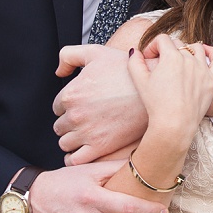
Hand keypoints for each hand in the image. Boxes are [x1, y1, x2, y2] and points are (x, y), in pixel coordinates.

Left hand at [52, 46, 147, 163]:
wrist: (155, 90)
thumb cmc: (126, 70)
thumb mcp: (95, 52)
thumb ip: (69, 56)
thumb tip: (59, 73)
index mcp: (70, 94)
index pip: (57, 107)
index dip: (69, 107)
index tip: (82, 107)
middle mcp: (75, 115)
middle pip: (60, 126)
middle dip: (69, 124)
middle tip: (86, 121)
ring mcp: (86, 133)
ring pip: (65, 144)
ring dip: (72, 141)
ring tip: (86, 136)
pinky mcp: (100, 147)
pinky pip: (74, 160)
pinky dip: (74, 158)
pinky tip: (83, 152)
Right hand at [126, 34, 212, 136]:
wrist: (174, 123)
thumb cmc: (157, 104)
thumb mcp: (139, 81)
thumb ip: (134, 62)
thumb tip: (134, 52)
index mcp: (171, 57)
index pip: (162, 39)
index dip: (152, 46)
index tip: (148, 58)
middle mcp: (189, 59)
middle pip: (178, 44)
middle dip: (166, 50)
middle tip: (159, 64)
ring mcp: (203, 69)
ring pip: (196, 48)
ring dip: (186, 49)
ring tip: (179, 59)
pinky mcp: (212, 80)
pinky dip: (212, 52)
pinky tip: (205, 51)